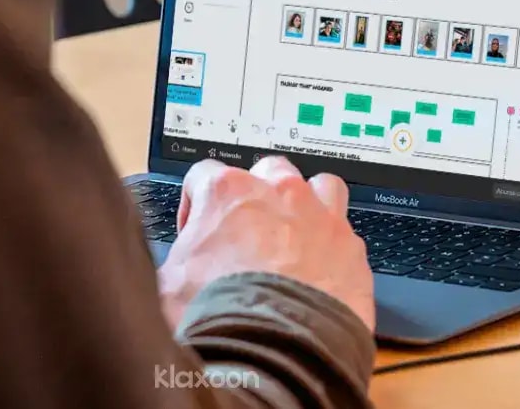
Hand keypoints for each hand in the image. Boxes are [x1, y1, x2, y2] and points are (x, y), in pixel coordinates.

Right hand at [157, 156, 373, 331]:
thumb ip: (174, 259)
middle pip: (267, 170)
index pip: (205, 174)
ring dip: (306, 205)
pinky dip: (334, 246)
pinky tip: (323, 270)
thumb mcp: (168, 284)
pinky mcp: (350, 246)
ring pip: (318, 186)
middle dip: (258, 196)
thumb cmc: (222, 316)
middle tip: (250, 231)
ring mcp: (319, 215)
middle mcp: (277, 192)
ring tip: (296, 236)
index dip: (197, 205)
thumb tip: (168, 267)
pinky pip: (346, 231)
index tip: (198, 231)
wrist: (276, 350)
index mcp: (226, 192)